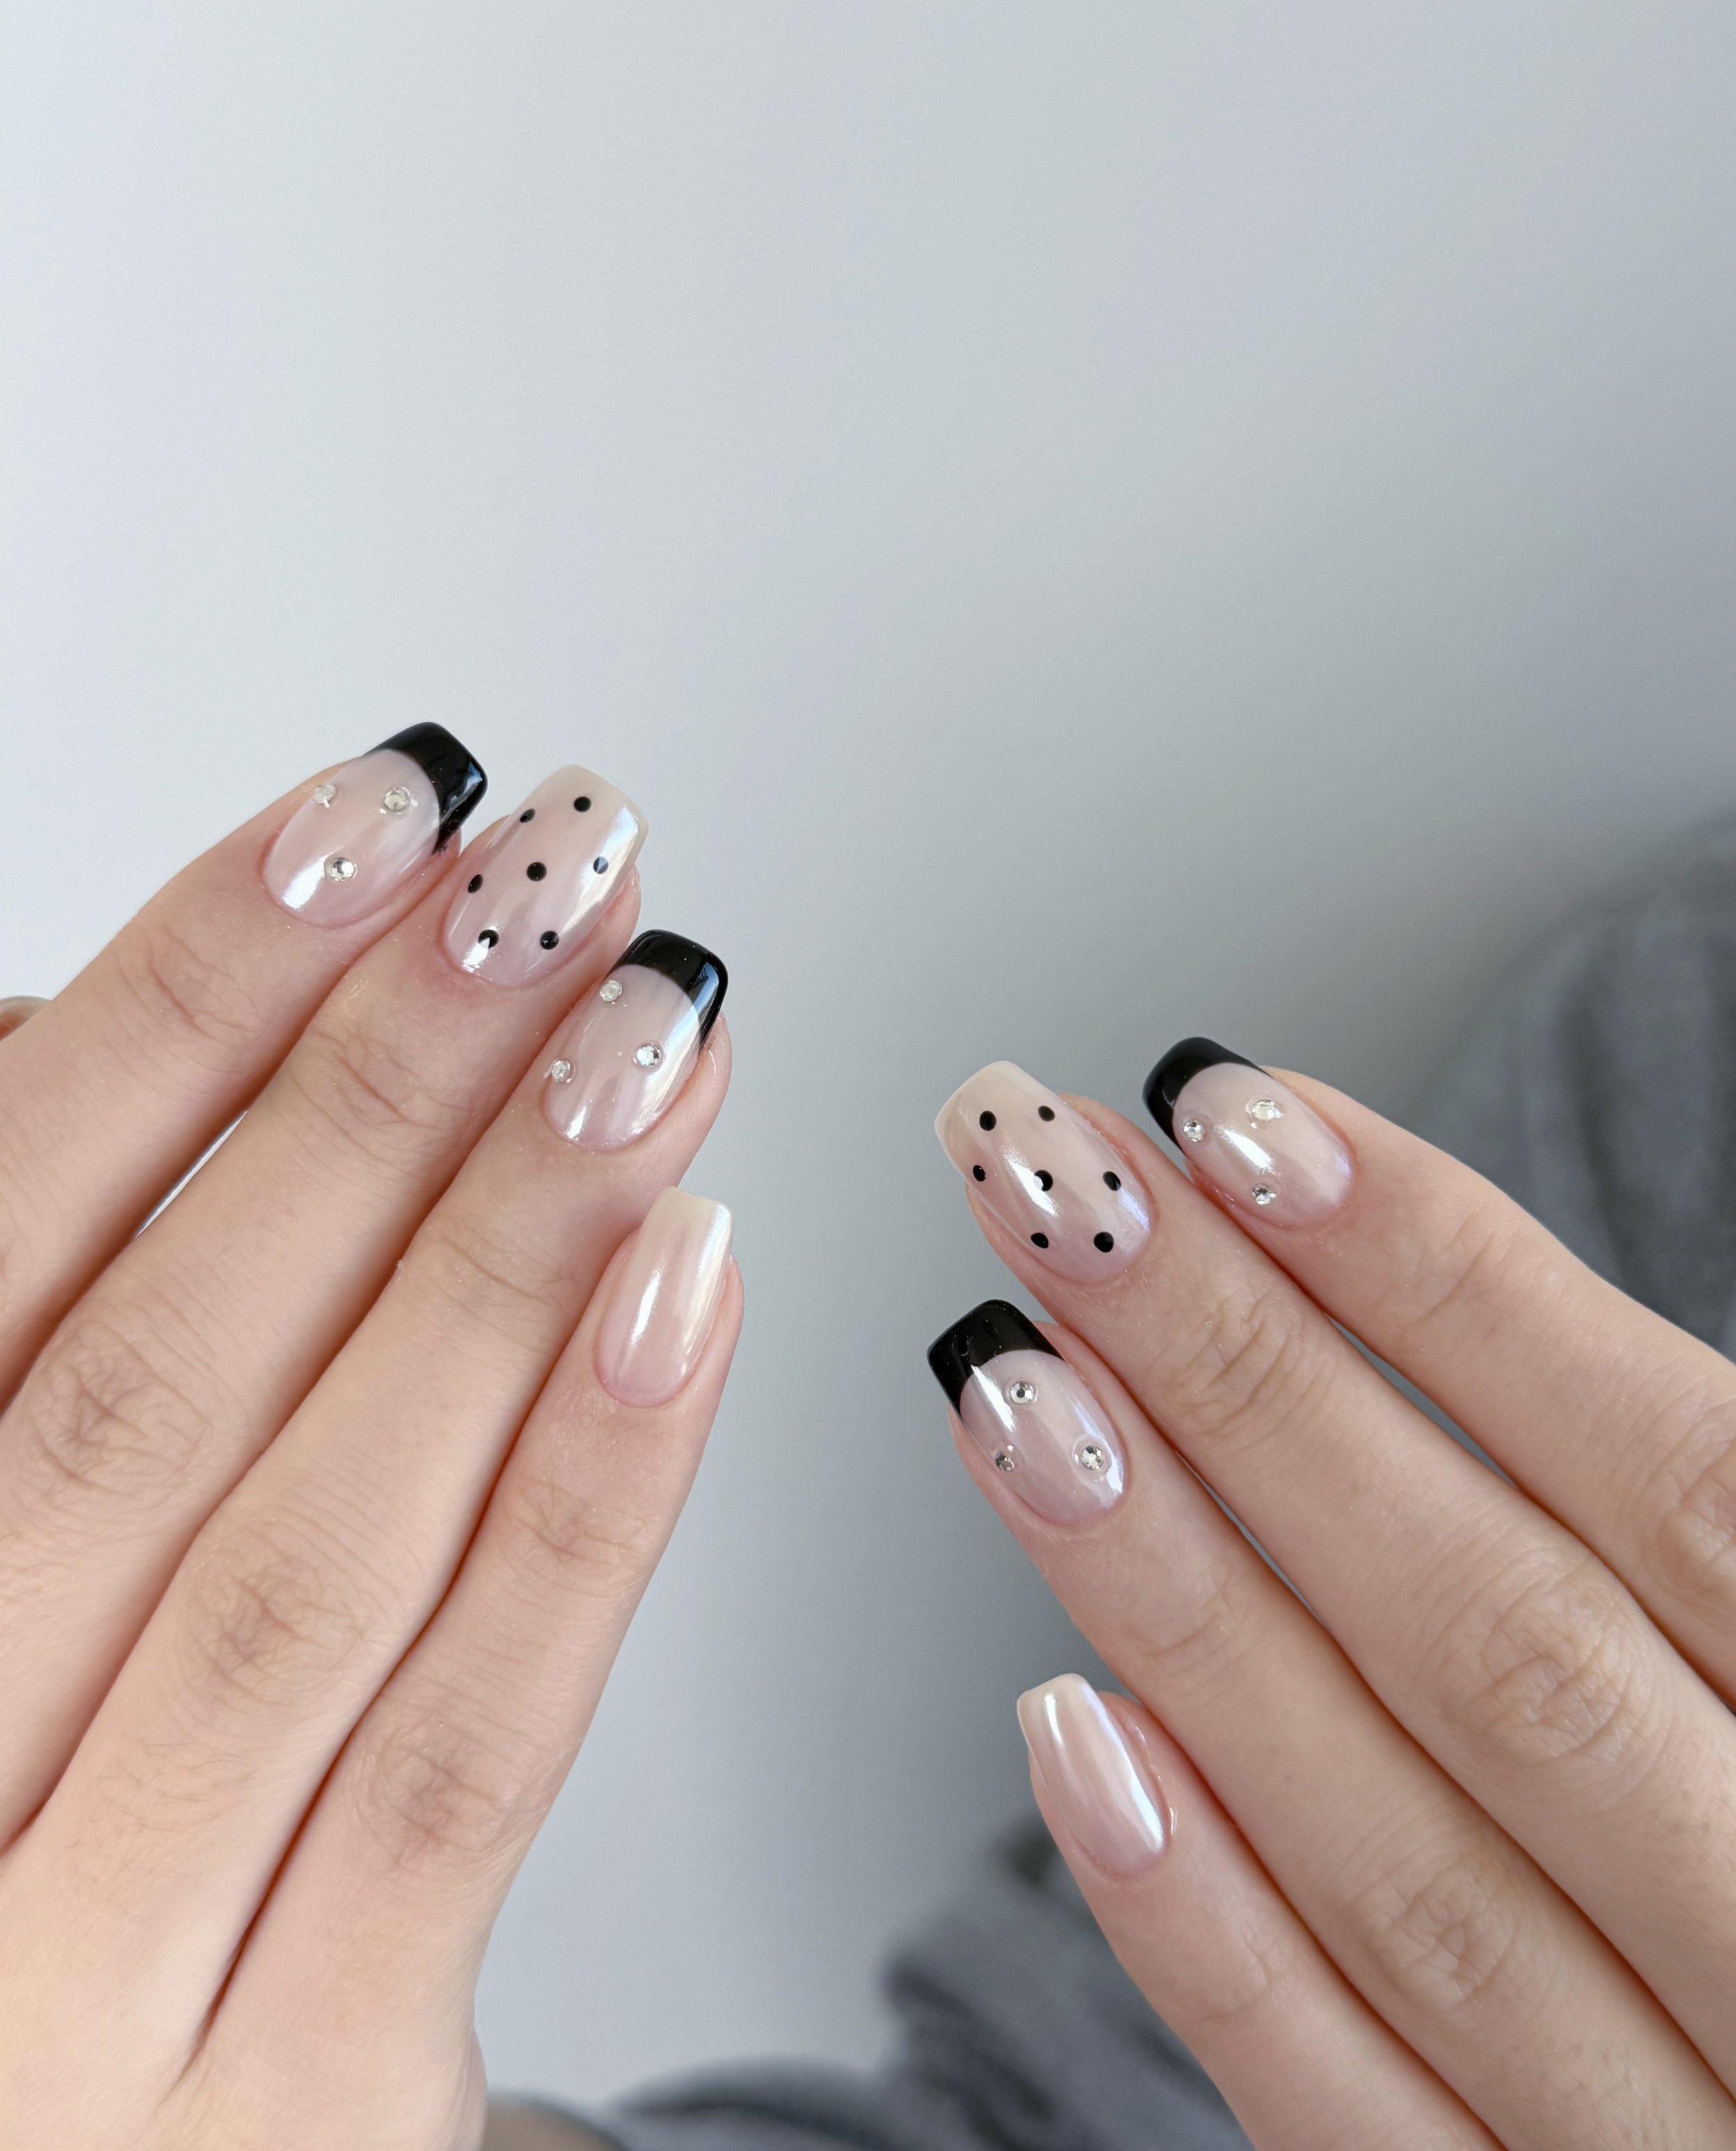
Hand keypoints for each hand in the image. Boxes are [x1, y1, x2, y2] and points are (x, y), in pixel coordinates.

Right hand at [0, 728, 737, 2150]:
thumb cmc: (30, 1865)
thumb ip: (31, 1351)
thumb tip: (102, 1029)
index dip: (179, 1002)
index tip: (372, 824)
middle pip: (152, 1375)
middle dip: (371, 1091)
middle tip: (554, 885)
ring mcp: (75, 1995)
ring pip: (309, 1542)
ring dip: (502, 1253)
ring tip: (652, 1038)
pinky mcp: (301, 2111)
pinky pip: (457, 1754)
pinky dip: (583, 1502)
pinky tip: (686, 1291)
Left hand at [931, 1045, 1735, 2147]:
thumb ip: (1707, 1514)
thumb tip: (1439, 1284)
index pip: (1674, 1478)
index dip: (1450, 1282)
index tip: (1234, 1119)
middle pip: (1503, 1631)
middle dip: (1254, 1382)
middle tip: (1056, 1188)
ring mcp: (1669, 2137)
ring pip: (1403, 1851)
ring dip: (1182, 1598)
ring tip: (1004, 1381)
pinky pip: (1356, 2114)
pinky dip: (1209, 1927)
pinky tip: (1067, 1727)